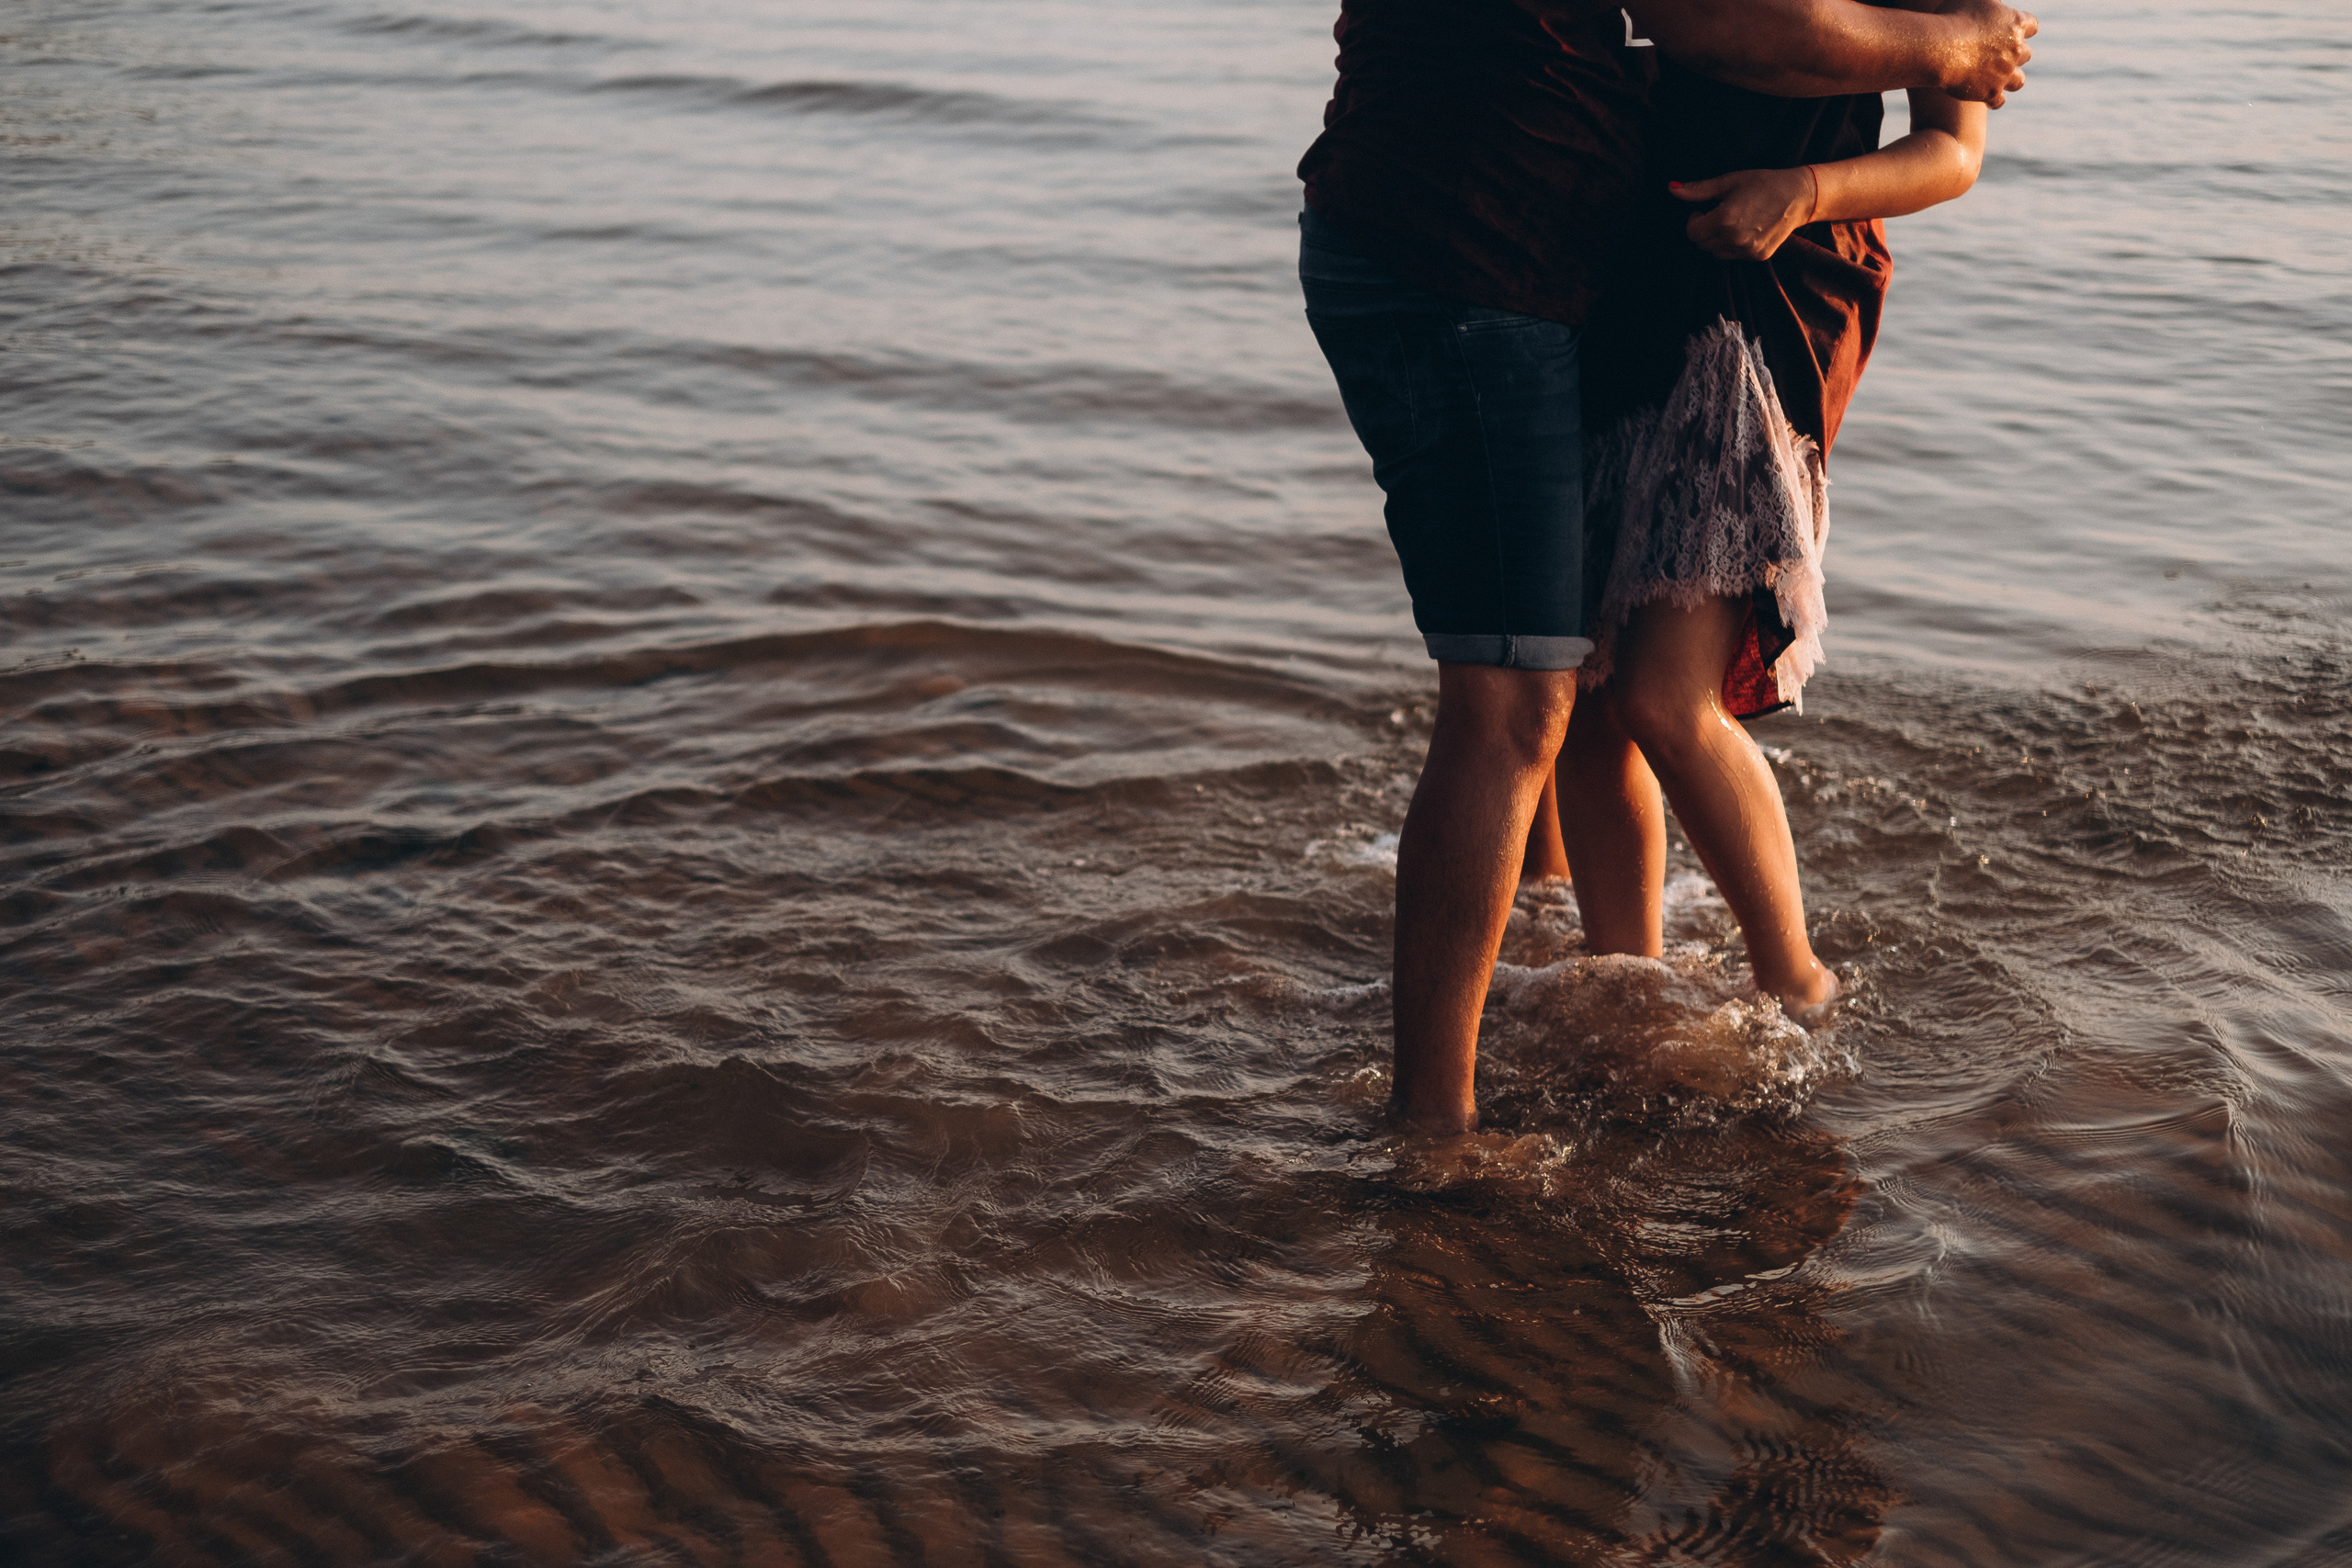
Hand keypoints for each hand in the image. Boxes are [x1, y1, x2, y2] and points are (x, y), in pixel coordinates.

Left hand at [1671, 167, 1815, 260]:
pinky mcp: (1758, 256)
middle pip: (1702, 245)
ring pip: (1716, 253)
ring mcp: (1747, 250)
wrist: (1799, 196)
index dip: (1693, 221)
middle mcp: (1735, 239)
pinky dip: (1733, 245)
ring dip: (1717, 240)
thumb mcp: (1730, 182)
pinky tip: (1746, 229)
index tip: (1702, 211)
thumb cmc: (1764, 183)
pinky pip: (1733, 256)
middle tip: (1718, 214)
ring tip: (1733, 222)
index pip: (1692, 232)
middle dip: (1704, 231)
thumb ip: (1700, 190)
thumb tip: (1672, 189)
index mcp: (1725, 219)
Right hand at [1937, 0, 2035, 107]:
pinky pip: (1999, 101)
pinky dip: (1994, 99)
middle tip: (1998, 55)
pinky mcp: (1990, 92)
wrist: (1939, 49)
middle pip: (2026, 54)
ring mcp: (2005, 73)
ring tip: (1998, 79)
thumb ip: (1989, 0)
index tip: (2012, 30)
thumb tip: (1995, 0)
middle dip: (2014, 55)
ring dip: (2010, 79)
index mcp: (2015, 24)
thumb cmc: (1952, 18)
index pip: (2031, 26)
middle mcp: (2016, 50)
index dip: (2022, 29)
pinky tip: (1985, 97)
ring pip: (2018, 81)